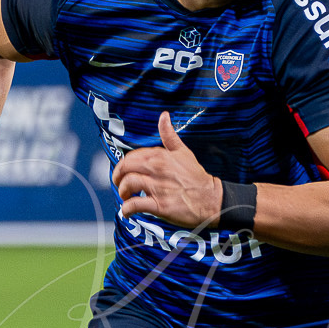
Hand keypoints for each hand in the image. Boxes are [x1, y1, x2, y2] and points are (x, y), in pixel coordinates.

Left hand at [113, 113, 223, 229]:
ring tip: (125, 197)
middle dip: (118, 176)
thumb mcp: (183, 151)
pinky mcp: (160, 206)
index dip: (124, 165)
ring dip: (122, 192)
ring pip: (128, 184)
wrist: (211, 199)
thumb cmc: (196, 177)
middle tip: (119, 183)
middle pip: (125, 168)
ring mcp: (158, 188)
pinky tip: (127, 212)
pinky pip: (135, 205)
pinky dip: (126, 209)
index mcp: (160, 156)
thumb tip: (164, 116)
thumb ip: (169, 135)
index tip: (124, 172)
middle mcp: (157, 170)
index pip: (132, 157)